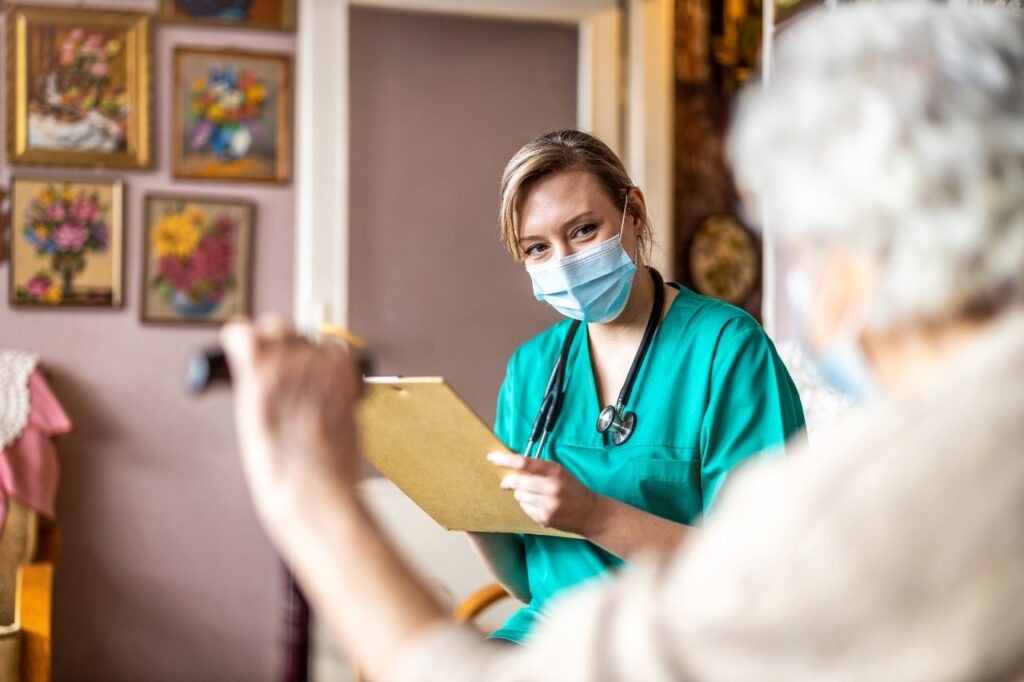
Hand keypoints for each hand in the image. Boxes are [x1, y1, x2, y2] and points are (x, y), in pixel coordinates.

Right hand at [221, 317, 361, 526]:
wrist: (314, 490)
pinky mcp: (345, 382)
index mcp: (255, 378)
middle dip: (276, 342)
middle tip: (277, 366)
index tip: (246, 345)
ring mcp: (320, 372)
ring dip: (305, 351)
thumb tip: (256, 371)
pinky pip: (338, 353)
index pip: (243, 332)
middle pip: (279, 329)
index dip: (244, 338)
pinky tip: (326, 381)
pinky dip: (331, 361)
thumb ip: (255, 388)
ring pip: (309, 338)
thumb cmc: (281, 472)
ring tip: (303, 380)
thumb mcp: (251, 426)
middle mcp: (288, 368)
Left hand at [487, 452, 600, 535]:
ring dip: (521, 494)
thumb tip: (510, 465)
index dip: (505, 460)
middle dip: (508, 482)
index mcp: (554, 471)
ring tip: (534, 495)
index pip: (524, 463)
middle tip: (506, 483)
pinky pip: (525, 509)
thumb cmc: (572, 487)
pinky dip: (527, 506)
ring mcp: (547, 505)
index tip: (491, 458)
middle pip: (517, 483)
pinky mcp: (544, 519)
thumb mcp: (559, 471)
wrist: (589, 512)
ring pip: (519, 497)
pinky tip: (540, 505)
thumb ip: (538, 468)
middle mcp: (551, 488)